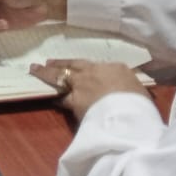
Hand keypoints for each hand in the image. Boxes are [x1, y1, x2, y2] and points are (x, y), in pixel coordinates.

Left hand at [31, 60, 146, 122]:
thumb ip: (126, 84)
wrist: (128, 114)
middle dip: (59, 63)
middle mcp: (95, 72)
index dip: (82, 66)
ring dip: (47, 74)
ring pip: (60, 76)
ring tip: (35, 70)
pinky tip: (47, 95)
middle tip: (46, 61)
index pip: (94, 65)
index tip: (75, 65)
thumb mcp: (137, 89)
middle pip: (73, 65)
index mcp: (114, 67)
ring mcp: (82, 85)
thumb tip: (125, 87)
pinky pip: (61, 98)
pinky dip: (54, 96)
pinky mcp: (74, 101)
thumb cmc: (139, 102)